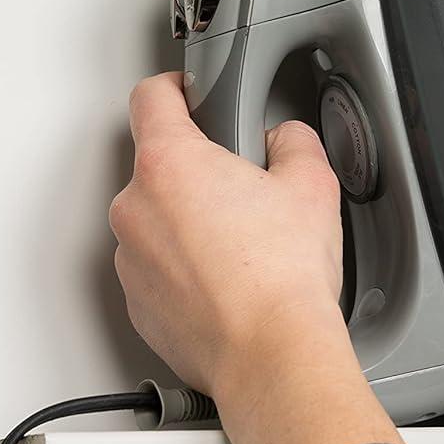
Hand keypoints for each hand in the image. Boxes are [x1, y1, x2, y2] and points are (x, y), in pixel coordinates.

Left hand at [110, 73, 400, 443]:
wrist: (270, 356)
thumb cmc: (282, 279)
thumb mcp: (312, 183)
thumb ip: (292, 142)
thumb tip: (286, 141)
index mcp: (170, 163)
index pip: (150, 97)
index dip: (174, 88)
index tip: (188, 93)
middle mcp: (136, 208)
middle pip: (157, 164)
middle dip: (197, 170)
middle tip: (243, 189)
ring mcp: (131, 259)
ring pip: (156, 220)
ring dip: (188, 223)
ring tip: (241, 245)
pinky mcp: (137, 303)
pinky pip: (156, 268)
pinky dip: (184, 269)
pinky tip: (228, 281)